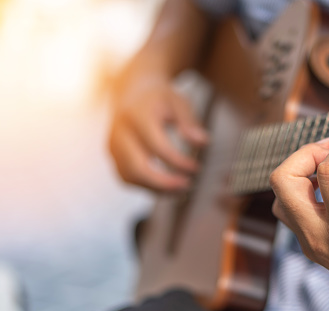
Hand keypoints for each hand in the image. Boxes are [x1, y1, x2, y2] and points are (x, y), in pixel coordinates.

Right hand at [109, 72, 207, 191]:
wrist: (131, 89)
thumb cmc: (159, 97)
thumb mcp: (178, 102)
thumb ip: (190, 122)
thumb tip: (203, 142)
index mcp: (137, 114)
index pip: (157, 145)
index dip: (177, 161)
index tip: (196, 167)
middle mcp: (120, 131)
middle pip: (137, 167)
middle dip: (163, 182)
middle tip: (186, 186)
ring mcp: (113, 145)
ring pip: (130, 176)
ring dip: (155, 188)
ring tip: (180, 189)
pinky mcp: (113, 155)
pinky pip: (126, 177)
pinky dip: (145, 186)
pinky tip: (165, 187)